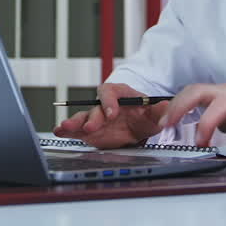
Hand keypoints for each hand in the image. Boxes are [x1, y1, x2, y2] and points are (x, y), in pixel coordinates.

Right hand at [53, 83, 169, 148]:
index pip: (111, 92)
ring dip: (73, 123)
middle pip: (95, 107)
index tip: (112, 113)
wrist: (140, 126)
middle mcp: (105, 106)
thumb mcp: (155, 113)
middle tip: (92, 127)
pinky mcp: (90, 132)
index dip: (109, 101)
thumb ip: (159, 110)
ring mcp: (96, 119)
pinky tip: (59, 132)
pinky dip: (67, 131)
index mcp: (120, 95)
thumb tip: (166, 107)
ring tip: (64, 127)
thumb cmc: (145, 114)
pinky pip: (76, 130)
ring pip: (82, 118)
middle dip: (92, 117)